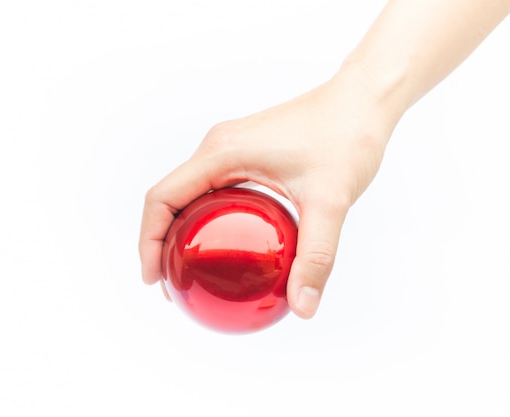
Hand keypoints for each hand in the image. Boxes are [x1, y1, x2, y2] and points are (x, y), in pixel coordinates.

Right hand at [139, 69, 397, 318]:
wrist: (363, 100)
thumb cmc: (347, 138)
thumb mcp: (330, 201)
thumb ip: (316, 256)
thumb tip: (303, 308)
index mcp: (221, 153)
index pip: (162, 199)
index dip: (147, 242)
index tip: (153, 279)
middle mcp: (218, 148)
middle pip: (169, 199)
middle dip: (161, 244)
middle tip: (172, 285)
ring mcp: (231, 148)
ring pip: (190, 195)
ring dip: (182, 232)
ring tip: (191, 272)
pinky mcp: (247, 153)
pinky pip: (214, 190)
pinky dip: (207, 220)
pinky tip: (228, 246)